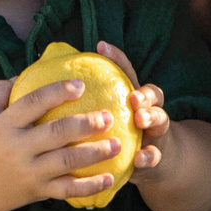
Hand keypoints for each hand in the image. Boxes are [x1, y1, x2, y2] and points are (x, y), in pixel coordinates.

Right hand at [0, 74, 127, 210]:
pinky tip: (110, 178)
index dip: (57, 92)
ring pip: (66, 162)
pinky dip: (89, 186)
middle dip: (85, 124)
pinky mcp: (36, 191)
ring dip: (95, 153)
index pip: (32, 103)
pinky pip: (67, 190)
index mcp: (2, 125)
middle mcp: (16, 148)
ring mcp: (28, 172)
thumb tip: (25, 74)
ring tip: (118, 144)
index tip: (80, 85)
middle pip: (56, 133)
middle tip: (109, 116)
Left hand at [90, 41, 171, 184]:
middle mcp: (148, 110)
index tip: (101, 47)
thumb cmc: (117, 135)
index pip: (127, 72)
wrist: (148, 163)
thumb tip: (49, 70)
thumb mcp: (107, 114)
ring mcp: (156, 132)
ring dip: (152, 118)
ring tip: (141, 120)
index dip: (116, 58)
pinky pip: (154, 157)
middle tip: (133, 96)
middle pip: (153, 95)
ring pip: (161, 120)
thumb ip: (87, 98)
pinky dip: (148, 156)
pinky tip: (138, 158)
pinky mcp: (156, 157)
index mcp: (133, 97)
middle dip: (143, 93)